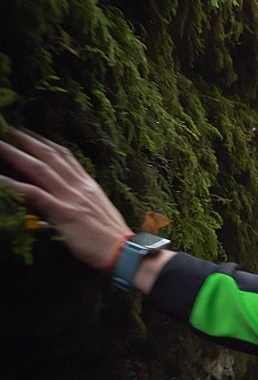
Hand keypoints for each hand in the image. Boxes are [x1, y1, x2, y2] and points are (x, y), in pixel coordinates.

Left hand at [0, 129, 132, 269]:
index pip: (65, 157)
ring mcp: (70, 198)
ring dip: (16, 154)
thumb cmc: (112, 237)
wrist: (124, 251)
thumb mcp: (98, 212)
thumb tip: (67, 200)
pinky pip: (34, 194)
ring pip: (39, 169)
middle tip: (8, 128)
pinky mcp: (63, 212)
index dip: (46, 143)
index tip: (31, 134)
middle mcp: (79, 186)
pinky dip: (13, 185)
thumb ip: (81, 201)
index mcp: (88, 185)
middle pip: (50, 156)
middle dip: (28, 140)